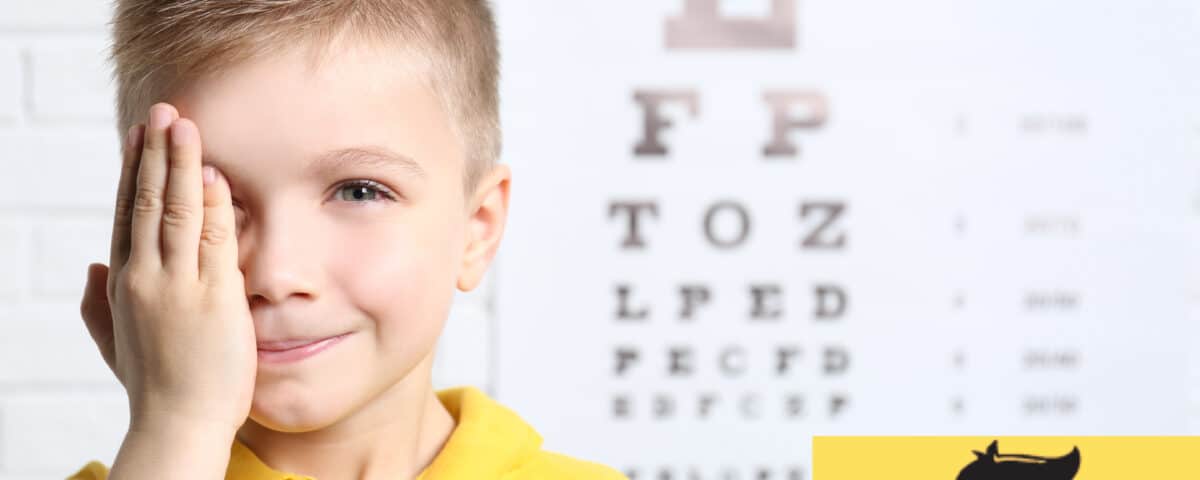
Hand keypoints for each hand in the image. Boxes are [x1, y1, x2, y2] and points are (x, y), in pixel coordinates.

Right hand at [78, 102, 255, 434]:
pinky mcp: (213, 298)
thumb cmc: (153, 388)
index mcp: (124, 283)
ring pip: (175, 211)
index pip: (127, 214)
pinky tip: (212, 175)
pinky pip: (211, 241)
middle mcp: (146, 278)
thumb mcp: (115, 342)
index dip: (133, 171)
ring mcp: (178, 286)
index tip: (139, 136)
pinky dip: (211, 206)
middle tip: (163, 111)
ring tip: (184, 125)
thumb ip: (98, 304)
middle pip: (147, 202)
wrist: (178, 424)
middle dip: (155, 153)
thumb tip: (92, 267)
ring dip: (181, 164)